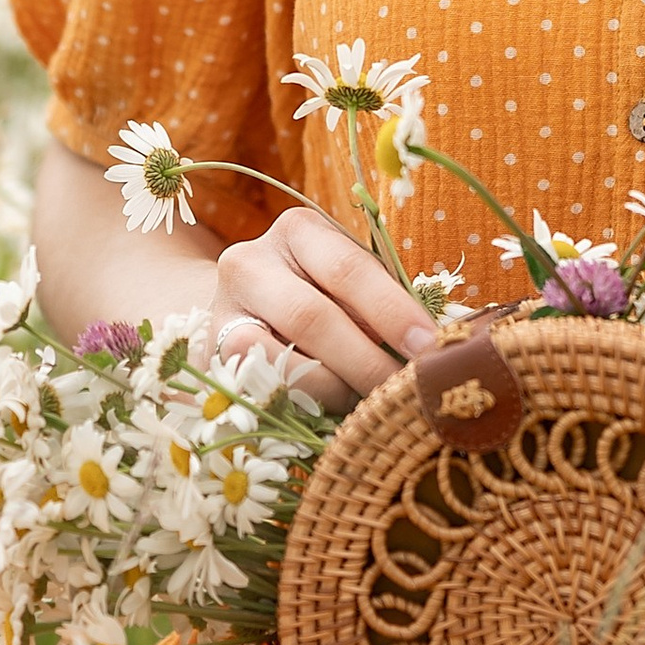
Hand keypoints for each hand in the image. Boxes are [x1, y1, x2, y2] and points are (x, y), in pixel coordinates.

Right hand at [207, 207, 431, 415]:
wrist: (242, 308)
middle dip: (367, 359)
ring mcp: (223, 311)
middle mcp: (251, 262)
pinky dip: (303, 404)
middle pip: (312, 316)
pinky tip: (332, 413)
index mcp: (298, 231)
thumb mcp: (347, 285)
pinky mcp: (211, 358)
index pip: (349, 269)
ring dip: (336, 389)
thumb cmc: (316, 293)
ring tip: (374, 405)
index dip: (392, 310)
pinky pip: (261, 390)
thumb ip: (380, 306)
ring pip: (280, 360)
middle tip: (406, 389)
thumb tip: (433, 344)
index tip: (430, 345)